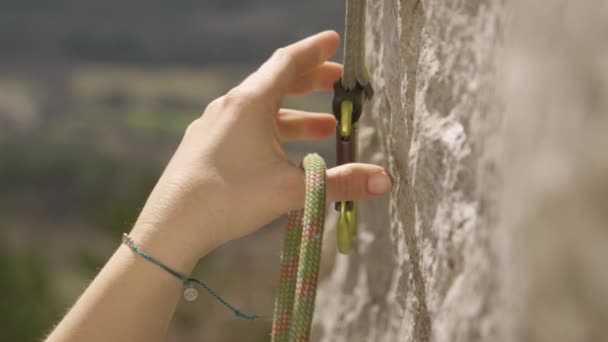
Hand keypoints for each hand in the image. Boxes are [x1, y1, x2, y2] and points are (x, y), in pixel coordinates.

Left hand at [132, 31, 392, 260]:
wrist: (170, 226)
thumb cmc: (229, 199)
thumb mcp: (291, 189)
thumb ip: (340, 183)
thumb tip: (386, 181)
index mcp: (250, 104)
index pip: (287, 62)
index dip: (314, 50)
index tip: (333, 40)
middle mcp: (228, 107)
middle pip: (275, 83)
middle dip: (310, 82)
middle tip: (336, 81)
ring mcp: (213, 125)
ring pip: (261, 110)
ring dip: (294, 115)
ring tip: (323, 127)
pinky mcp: (204, 145)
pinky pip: (244, 128)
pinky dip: (271, 131)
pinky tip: (281, 152)